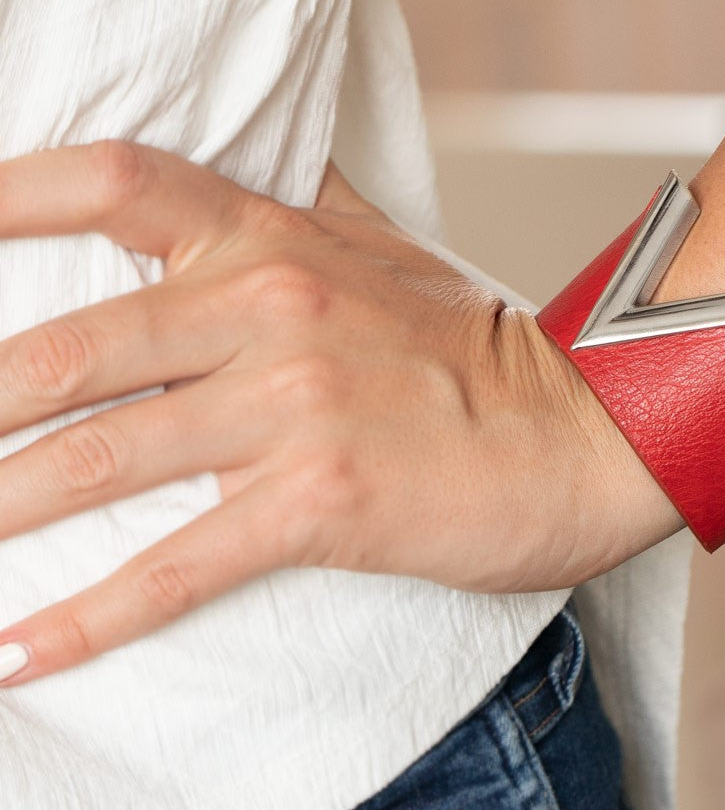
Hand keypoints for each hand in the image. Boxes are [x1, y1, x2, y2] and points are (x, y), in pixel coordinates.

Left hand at [0, 140, 678, 685]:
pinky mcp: (317, 503)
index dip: (3, 196)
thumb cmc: (471, 343)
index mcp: (272, 237)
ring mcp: (290, 408)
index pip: (112, 183)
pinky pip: (174, 564)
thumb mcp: (383, 243)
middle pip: (69, 346)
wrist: (580, 430)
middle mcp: (268, 308)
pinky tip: (17, 653)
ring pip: (101, 455)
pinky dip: (86, 616)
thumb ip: (299, 197)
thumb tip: (236, 156)